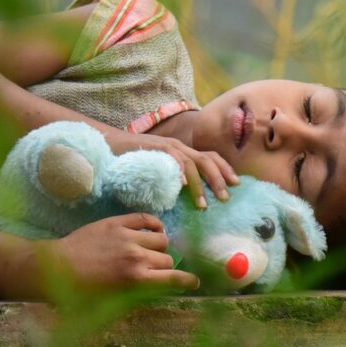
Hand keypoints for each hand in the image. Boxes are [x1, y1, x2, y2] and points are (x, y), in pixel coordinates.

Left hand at [49, 213, 198, 291]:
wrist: (57, 268)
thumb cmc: (81, 293)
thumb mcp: (112, 303)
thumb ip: (138, 295)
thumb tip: (156, 289)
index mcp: (137, 280)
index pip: (175, 278)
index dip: (188, 280)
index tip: (194, 281)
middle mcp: (136, 256)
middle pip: (168, 259)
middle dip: (165, 267)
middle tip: (156, 271)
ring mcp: (127, 236)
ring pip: (161, 238)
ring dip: (160, 246)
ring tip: (151, 250)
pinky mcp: (117, 222)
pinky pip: (146, 218)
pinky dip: (154, 224)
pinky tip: (153, 229)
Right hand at [105, 131, 238, 207]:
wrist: (109, 142)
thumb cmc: (132, 159)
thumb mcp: (159, 167)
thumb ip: (173, 177)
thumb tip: (185, 196)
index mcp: (182, 151)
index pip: (210, 157)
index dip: (224, 169)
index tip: (235, 185)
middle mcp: (178, 146)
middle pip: (207, 159)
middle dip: (219, 178)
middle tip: (226, 197)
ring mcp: (167, 146)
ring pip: (192, 163)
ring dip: (200, 185)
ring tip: (203, 204)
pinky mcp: (154, 149)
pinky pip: (171, 160)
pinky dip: (179, 173)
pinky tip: (183, 186)